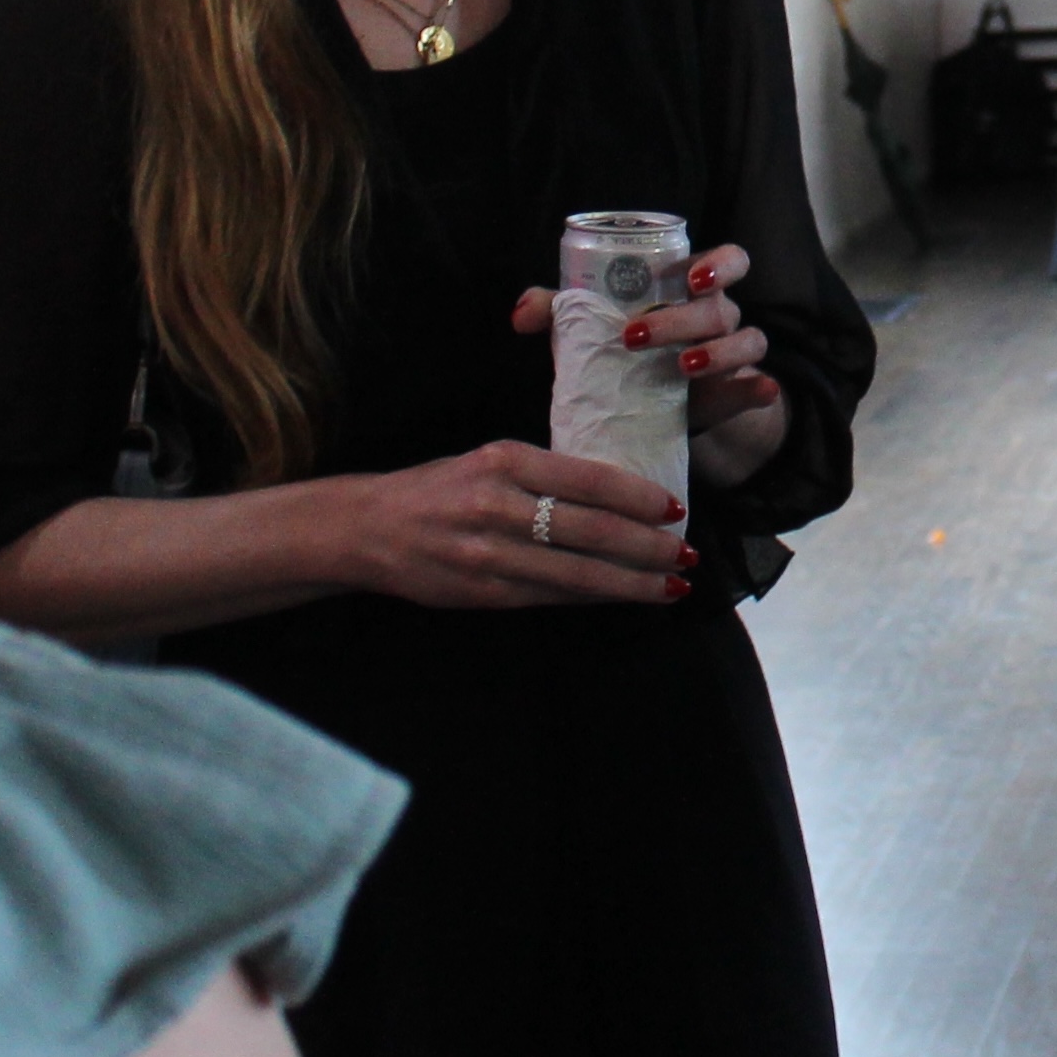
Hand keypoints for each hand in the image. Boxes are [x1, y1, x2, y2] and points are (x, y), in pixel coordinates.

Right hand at [341, 438, 691, 610]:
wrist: (368, 528)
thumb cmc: (440, 487)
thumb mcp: (491, 459)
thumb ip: (546, 473)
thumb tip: (618, 492)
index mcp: (507, 461)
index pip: (590, 480)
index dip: (639, 497)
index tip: (675, 508)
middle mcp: (500, 506)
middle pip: (592, 531)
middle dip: (648, 547)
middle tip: (687, 554)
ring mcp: (490, 554)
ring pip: (577, 573)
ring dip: (631, 583)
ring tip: (672, 586)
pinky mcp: (483, 592)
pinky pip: (551, 596)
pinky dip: (593, 598)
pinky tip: (622, 598)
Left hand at [511, 244, 787, 490]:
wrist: (660, 407)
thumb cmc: (626, 350)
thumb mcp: (596, 328)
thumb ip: (561, 312)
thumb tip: (522, 313)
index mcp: (694, 290)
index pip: (728, 260)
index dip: (718, 264)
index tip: (689, 277)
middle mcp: (720, 316)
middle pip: (721, 307)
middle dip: (681, 319)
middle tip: (634, 336)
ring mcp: (733, 355)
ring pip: (748, 341)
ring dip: (719, 353)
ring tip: (681, 369)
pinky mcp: (736, 393)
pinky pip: (761, 386)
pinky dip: (759, 388)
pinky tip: (756, 389)